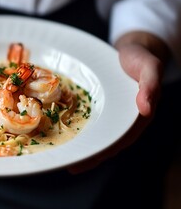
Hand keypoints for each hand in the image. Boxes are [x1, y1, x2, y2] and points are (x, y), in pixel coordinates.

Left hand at [67, 31, 168, 173]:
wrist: (133, 49)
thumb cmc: (141, 58)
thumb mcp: (150, 66)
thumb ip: (150, 84)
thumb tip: (146, 108)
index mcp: (138, 116)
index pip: (121, 139)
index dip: (105, 151)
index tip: (89, 160)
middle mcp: (123, 118)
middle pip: (106, 141)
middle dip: (90, 155)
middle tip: (70, 166)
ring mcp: (111, 113)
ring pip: (97, 134)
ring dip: (83, 145)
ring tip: (64, 155)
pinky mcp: (101, 105)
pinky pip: (90, 120)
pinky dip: (80, 128)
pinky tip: (65, 132)